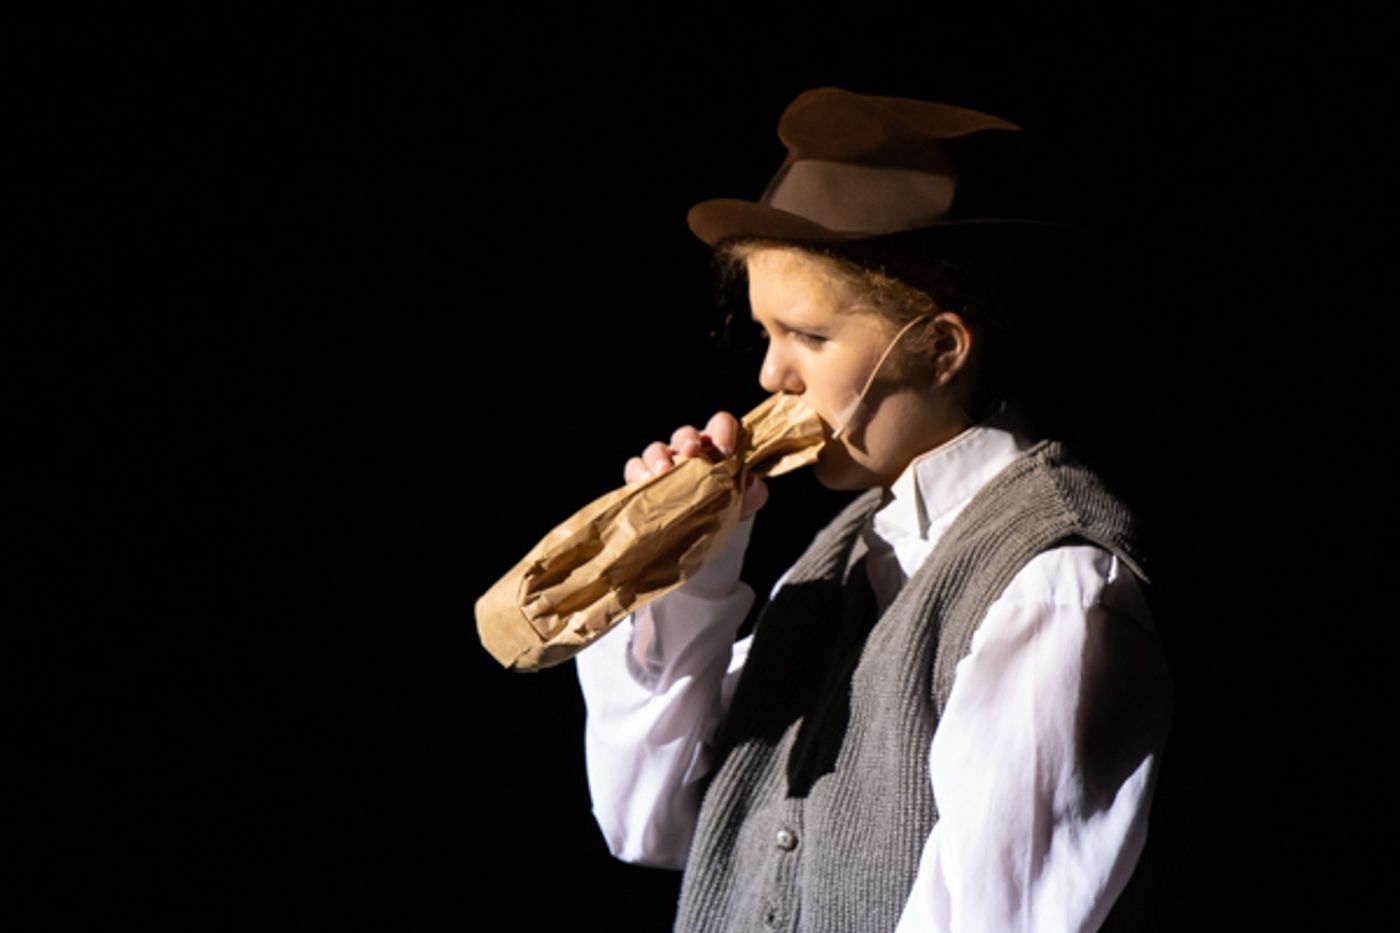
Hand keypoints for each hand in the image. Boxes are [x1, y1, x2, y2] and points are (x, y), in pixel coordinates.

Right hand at [623, 411, 768, 519]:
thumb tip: (752, 482)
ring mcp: (665, 464)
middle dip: (688, 440)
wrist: (704, 538)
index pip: (720, 424)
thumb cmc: (725, 510)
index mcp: (716, 447)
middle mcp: (688, 452)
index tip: (725, 451)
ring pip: (656, 448)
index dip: (723, 431)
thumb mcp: (746, 501)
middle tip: (692, 452)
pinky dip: (639, 471)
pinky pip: (635, 467)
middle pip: (685, 434)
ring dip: (660, 456)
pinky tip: (646, 482)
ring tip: (664, 471)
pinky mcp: (644, 481)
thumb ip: (754, 490)